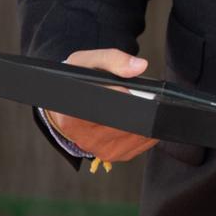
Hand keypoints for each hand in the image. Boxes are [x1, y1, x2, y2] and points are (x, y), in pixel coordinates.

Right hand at [45, 49, 159, 164]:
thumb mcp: (87, 63)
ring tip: (134, 101)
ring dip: (144, 116)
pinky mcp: (117, 155)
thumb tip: (139, 66)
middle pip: (126, 123)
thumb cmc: (76, 83)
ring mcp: (102, 150)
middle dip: (138, 105)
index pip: (106, 109)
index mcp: (72, 118)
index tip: (128, 88)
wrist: (68, 105)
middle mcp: (86, 139)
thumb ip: (112, 60)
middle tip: (135, 92)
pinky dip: (147, 127)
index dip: (122, 97)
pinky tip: (138, 114)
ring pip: (138, 133)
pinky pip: (143, 142)